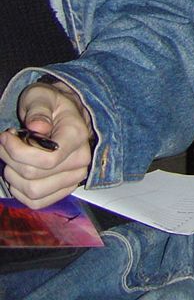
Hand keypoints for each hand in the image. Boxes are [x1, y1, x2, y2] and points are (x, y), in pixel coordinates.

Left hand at [0, 79, 93, 208]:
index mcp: (77, 136)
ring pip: (32, 191)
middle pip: (34, 176)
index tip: (6, 136)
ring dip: (13, 175)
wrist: (64, 116)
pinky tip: (19, 172)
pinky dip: (20, 190)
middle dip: (11, 160)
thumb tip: (38, 127)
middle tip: (6, 143)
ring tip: (12, 157)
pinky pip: (36, 202)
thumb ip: (39, 109)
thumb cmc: (52, 106)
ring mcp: (74, 177)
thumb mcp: (42, 97)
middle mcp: (81, 160)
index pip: (48, 160)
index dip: (19, 152)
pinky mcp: (65, 189)